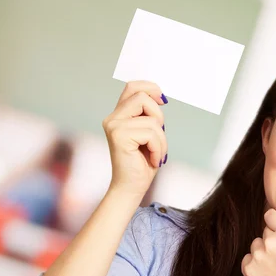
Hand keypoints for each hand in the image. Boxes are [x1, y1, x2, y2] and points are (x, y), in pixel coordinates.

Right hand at [102, 80, 167, 197]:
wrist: (131, 188)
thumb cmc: (142, 164)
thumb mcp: (149, 135)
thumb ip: (149, 116)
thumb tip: (161, 98)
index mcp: (119, 115)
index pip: (132, 87)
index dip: (150, 88)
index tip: (163, 101)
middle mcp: (112, 118)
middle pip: (143, 97)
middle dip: (159, 117)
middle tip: (158, 139)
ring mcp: (114, 126)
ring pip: (151, 119)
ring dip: (161, 140)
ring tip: (156, 154)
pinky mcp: (119, 136)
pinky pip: (151, 133)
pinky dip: (158, 149)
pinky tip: (153, 160)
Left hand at [241, 201, 275, 275]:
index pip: (270, 215)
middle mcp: (271, 241)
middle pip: (264, 231)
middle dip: (272, 240)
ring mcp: (258, 256)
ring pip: (255, 245)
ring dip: (263, 252)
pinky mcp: (248, 269)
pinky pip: (246, 259)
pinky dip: (254, 266)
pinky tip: (268, 273)